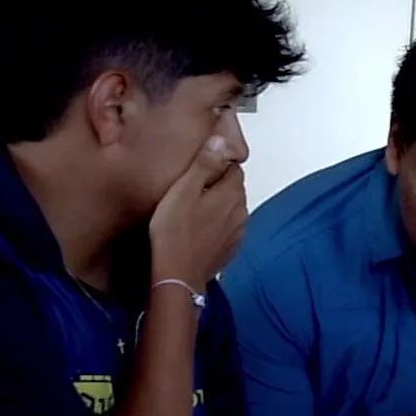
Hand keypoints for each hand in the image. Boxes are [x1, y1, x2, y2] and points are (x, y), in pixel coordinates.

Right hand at [148, 135, 246, 288]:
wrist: (177, 275)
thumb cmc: (174, 232)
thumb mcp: (183, 190)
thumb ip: (204, 163)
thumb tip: (220, 140)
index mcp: (231, 194)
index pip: (234, 168)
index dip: (217, 165)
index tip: (200, 167)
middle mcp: (241, 212)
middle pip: (234, 188)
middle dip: (218, 185)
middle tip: (192, 188)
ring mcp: (237, 232)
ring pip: (231, 209)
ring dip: (218, 206)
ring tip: (193, 209)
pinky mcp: (230, 248)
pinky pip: (227, 228)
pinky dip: (217, 225)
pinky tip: (199, 229)